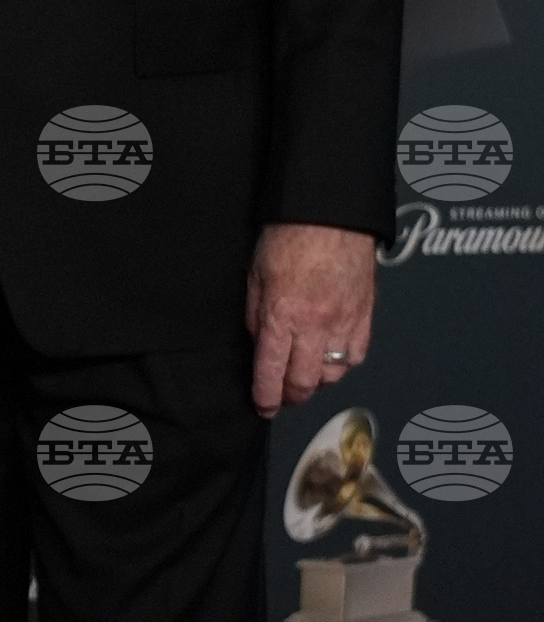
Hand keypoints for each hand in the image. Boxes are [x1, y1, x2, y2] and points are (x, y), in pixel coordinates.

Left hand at [246, 220, 374, 419]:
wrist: (331, 215)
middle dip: (291, 396)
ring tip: (305, 377)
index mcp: (283, 315)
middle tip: (283, 397)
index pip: (271, 371)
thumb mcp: (256, 278)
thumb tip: (260, 345)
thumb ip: (257, 317)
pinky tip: (332, 359)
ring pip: (333, 374)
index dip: (266, 397)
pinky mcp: (365, 316)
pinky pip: (356, 356)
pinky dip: (343, 365)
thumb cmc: (289, 237)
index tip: (263, 407)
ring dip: (317, 381)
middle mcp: (315, 325)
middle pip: (304, 381)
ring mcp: (344, 322)